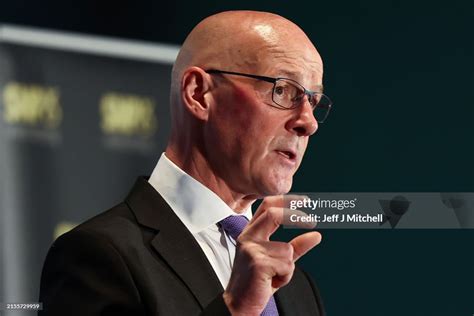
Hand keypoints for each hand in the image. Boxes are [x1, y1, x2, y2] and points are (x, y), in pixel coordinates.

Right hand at [223, 196, 321, 315]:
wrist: (239, 305)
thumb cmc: (256, 283)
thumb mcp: (279, 261)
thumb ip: (296, 246)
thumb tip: (316, 235)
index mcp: (251, 233)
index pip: (267, 206)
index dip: (287, 200)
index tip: (305, 201)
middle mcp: (248, 237)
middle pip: (274, 214)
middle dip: (296, 216)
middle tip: (312, 222)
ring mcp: (251, 249)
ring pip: (288, 249)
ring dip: (288, 267)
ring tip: (274, 276)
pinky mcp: (258, 263)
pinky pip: (287, 265)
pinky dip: (285, 276)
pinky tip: (271, 282)